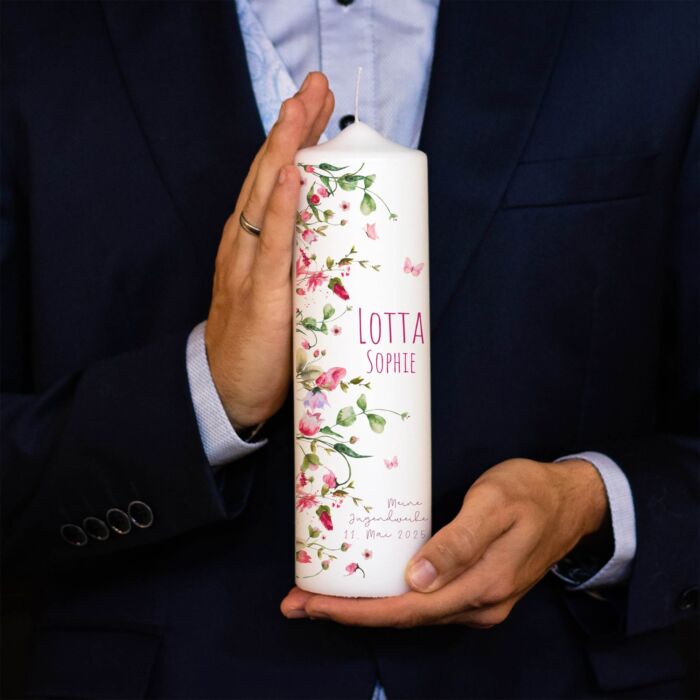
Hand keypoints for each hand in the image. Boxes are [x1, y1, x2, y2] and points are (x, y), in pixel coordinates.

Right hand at [206, 73, 333, 428]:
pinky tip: (285, 176)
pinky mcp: (260, 298)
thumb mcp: (286, 298)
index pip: (271, 183)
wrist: (227, 393)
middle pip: (267, 177)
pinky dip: (277, 210)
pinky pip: (270, 247)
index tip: (316, 106)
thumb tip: (352, 257)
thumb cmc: (261, 347)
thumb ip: (306, 272)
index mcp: (253, 246)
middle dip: (292, 129)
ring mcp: (248, 269)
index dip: (293, 142)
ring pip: (264, 200)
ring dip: (284, 152)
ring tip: (301, 108)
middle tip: (315, 86)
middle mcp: (246, 248)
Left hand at [281, 458, 607, 626]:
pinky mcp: (478, 590)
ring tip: (321, 595)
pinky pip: (426, 603)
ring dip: (366, 607)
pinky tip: (369, 587)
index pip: (406, 610)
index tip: (313, 606)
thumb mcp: (495, 504)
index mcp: (481, 586)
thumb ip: (459, 543)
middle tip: (298, 602)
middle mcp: (477, 606)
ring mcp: (480, 602)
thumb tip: (415, 581)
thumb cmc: (531, 492)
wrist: (573, 502)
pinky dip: (390, 599)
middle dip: (347, 612)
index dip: (356, 611)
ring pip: (413, 614)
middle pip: (403, 618)